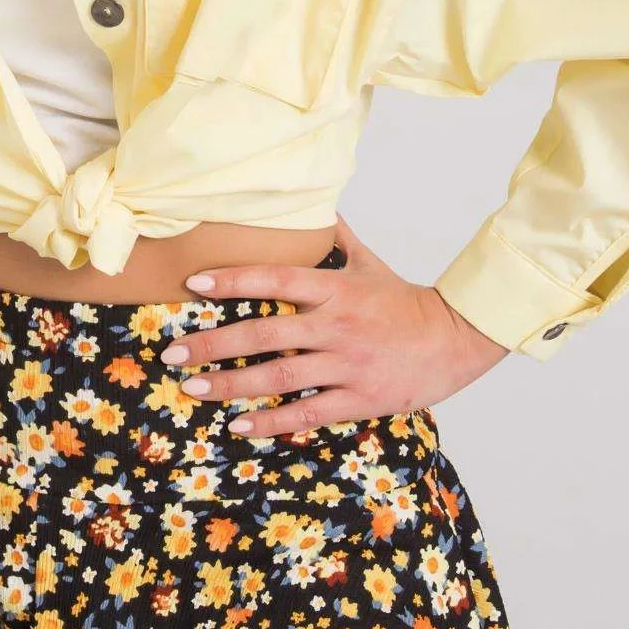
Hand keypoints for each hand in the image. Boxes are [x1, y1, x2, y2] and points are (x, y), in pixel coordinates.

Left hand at [163, 213, 510, 437]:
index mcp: (335, 288)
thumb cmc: (405, 302)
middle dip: (212, 343)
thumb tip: (316, 204)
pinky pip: (306, 412)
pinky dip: (270, 421)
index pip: (275, 278)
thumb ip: (336, 238)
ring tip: (192, 388)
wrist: (456, 339)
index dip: (232, 279)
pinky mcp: (359, 398)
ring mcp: (347, 364)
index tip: (193, 284)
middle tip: (173, 351)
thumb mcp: (369, 264)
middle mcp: (336, 325)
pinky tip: (237, 425)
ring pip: (278, 376)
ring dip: (230, 384)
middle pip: (264, 332)